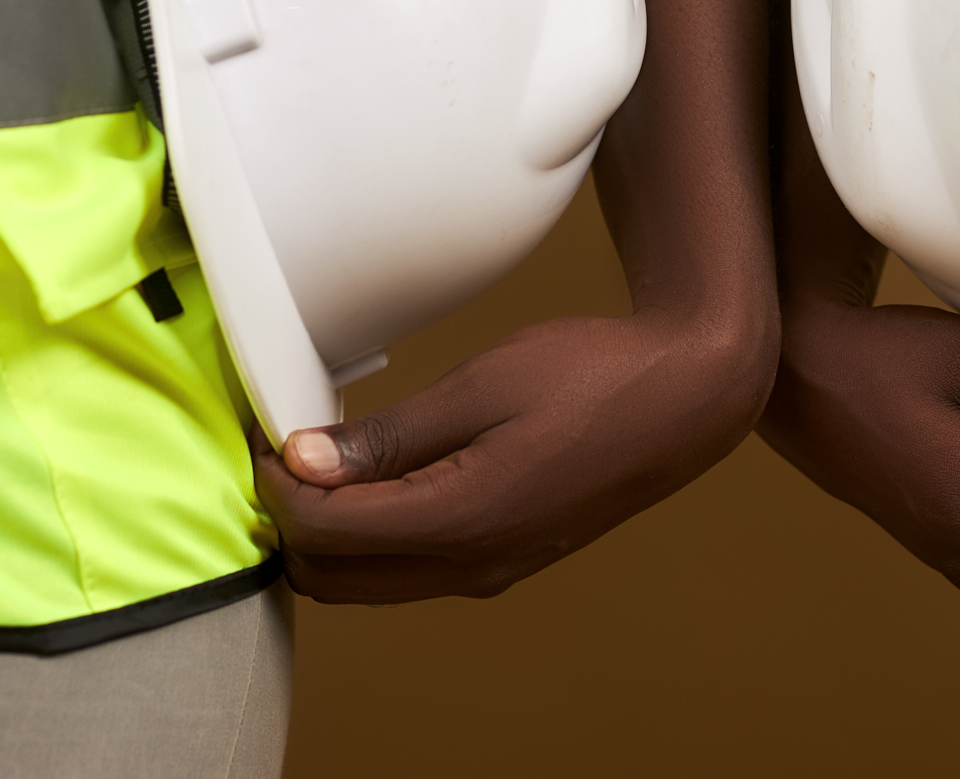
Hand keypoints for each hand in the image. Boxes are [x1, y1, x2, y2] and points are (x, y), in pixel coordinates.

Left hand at [253, 301, 771, 602]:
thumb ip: (389, 434)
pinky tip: (379, 479)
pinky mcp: (509, 558)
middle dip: (294, 521)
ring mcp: (493, 570)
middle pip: (333, 578)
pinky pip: (411, 573)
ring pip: (369, 584)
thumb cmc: (595, 376)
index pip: (323, 532)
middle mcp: (472, 564)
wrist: (688, 397)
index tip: (271, 433)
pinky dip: (374, 539)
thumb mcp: (481, 384)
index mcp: (460, 520)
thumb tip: (305, 459)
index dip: (278, 484)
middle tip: (289, 450)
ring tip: (327, 461)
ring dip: (331, 536)